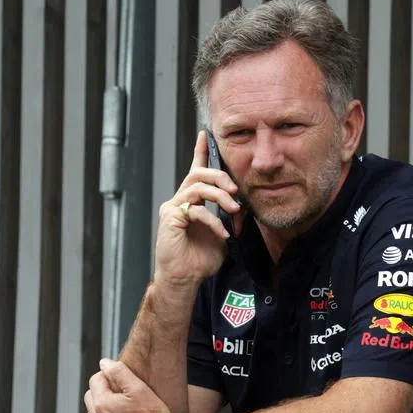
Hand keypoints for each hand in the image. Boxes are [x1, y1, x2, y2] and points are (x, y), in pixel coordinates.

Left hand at [83, 358, 171, 412]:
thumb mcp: (139, 388)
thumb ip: (119, 372)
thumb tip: (104, 363)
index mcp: (102, 404)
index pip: (95, 380)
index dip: (107, 375)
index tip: (119, 378)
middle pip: (90, 399)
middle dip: (100, 392)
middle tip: (118, 393)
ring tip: (114, 412)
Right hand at [154, 131, 244, 286]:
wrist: (185, 278)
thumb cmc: (200, 259)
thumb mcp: (222, 234)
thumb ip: (228, 218)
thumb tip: (243, 208)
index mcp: (192, 201)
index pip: (195, 170)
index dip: (200, 152)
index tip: (206, 134)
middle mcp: (180, 200)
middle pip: (198, 173)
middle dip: (220, 176)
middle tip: (235, 190)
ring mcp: (173, 208)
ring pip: (197, 187)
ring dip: (220, 197)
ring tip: (234, 210)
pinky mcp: (170, 218)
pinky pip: (195, 210)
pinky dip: (213, 220)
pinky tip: (222, 234)